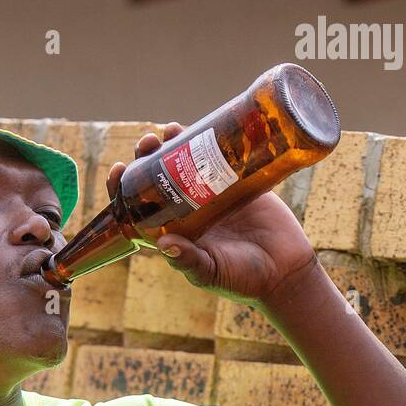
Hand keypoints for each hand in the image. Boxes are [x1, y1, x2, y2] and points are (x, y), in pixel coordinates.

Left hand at [106, 124, 319, 308]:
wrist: (285, 271)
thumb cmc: (242, 280)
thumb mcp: (211, 273)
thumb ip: (189, 261)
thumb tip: (164, 244)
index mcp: (174, 230)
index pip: (139, 205)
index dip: (124, 187)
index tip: (119, 170)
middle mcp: (188, 209)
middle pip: (159, 175)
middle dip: (148, 155)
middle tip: (148, 142)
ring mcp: (213, 192)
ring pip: (187, 160)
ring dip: (174, 141)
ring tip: (170, 129)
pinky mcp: (239, 181)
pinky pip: (220, 155)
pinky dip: (210, 138)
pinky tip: (202, 124)